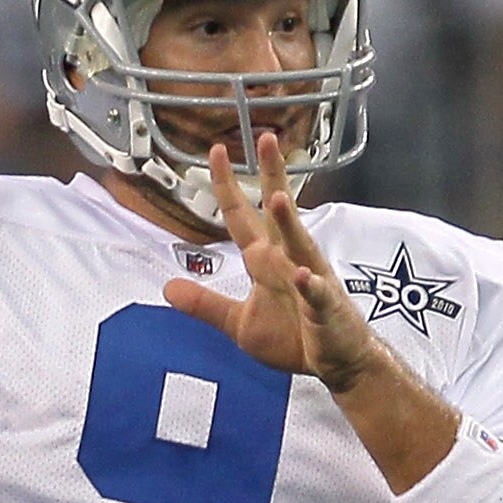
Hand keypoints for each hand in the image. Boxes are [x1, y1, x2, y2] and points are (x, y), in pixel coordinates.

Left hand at [163, 134, 383, 390]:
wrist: (335, 362)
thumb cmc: (293, 337)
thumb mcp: (239, 323)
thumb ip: (205, 305)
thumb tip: (167, 289)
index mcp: (265, 260)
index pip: (242, 216)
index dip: (228, 186)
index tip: (216, 151)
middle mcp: (288, 260)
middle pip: (278, 212)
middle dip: (272, 177)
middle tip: (266, 140)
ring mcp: (310, 280)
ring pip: (300, 245)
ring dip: (290, 223)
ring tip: (279, 199)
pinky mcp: (326, 308)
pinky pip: (317, 294)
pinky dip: (310, 285)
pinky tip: (303, 276)